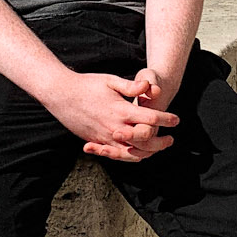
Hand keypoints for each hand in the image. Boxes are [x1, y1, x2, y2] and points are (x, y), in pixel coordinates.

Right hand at [45, 69, 177, 162]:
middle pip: (145, 141)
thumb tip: (148, 88)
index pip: (150, 118)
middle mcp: (114, 127)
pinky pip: (116, 155)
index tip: (176, 120)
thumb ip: (131, 86)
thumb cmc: (86, 84)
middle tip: (170, 139)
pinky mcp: (96, 142)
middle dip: (161, 141)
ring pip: (131, 153)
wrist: (60, 94)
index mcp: (120, 110)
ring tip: (156, 148)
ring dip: (147, 152)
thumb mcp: (110, 80)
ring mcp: (104, 137)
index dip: (166, 119)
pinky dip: (129, 156)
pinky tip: (137, 152)